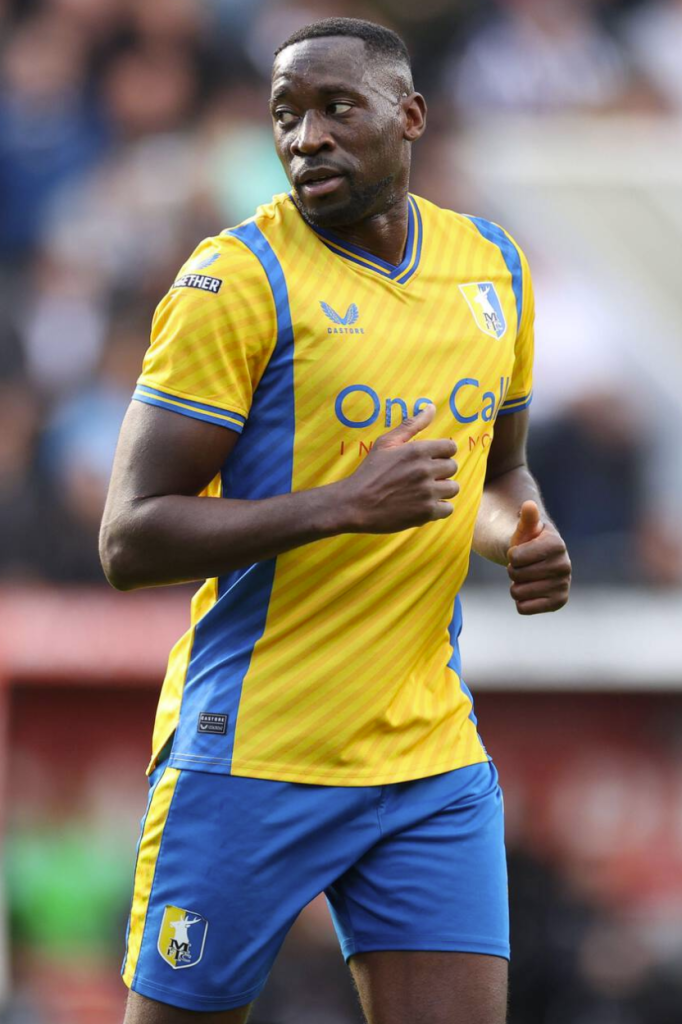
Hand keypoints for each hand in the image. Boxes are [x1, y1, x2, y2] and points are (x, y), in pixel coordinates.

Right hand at [340, 404, 458, 533]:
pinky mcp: (426, 512)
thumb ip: (411, 425)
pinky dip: (439, 508)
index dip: (442, 453)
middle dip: (441, 472)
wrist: (354, 504)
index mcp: (418, 450)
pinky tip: (424, 505)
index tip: (431, 460)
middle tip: (424, 477)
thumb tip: (432, 407)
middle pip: (453, 467)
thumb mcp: (386, 443)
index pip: (450, 447)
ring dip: (442, 490)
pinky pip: (448, 509)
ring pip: (453, 488)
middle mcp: (425, 470)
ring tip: (425, 492)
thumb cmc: (369, 472)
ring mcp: (427, 492)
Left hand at [507, 500, 570, 614]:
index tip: (520, 552)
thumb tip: (528, 505)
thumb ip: (526, 518)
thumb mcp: (525, 529)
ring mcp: (563, 585)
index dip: (511, 555)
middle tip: (523, 566)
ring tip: (527, 578)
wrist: (541, 561)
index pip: (515, 557)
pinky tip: (530, 591)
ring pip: (517, 592)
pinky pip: (524, 608)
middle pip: (515, 575)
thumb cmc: (529, 542)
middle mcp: (564, 565)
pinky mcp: (559, 602)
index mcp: (556, 544)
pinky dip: (521, 601)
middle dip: (512, 570)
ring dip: (516, 586)